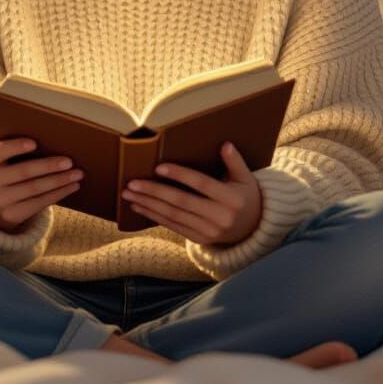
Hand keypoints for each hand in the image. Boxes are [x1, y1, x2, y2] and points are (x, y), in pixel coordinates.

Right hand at [0, 138, 83, 232]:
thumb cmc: (6, 167)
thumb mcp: (2, 157)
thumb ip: (16, 148)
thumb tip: (52, 138)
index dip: (15, 147)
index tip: (35, 143)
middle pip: (23, 172)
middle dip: (49, 166)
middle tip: (69, 161)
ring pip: (35, 189)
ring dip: (60, 181)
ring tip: (77, 174)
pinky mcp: (10, 215)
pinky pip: (39, 203)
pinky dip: (58, 193)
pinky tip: (72, 187)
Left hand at [120, 141, 262, 246]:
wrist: (253, 229)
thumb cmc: (246, 195)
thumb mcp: (246, 178)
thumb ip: (235, 161)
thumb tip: (225, 144)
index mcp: (231, 199)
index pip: (201, 184)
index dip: (180, 175)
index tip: (159, 167)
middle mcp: (220, 218)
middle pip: (181, 202)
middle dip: (154, 192)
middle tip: (132, 183)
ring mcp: (208, 232)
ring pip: (173, 216)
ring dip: (148, 205)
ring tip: (129, 194)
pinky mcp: (199, 239)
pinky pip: (173, 226)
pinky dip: (154, 216)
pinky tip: (139, 207)